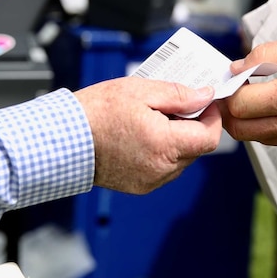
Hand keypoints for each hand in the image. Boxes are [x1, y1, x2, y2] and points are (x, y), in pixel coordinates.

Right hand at [75, 77, 221, 193]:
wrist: (64, 139)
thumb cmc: (96, 112)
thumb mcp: (141, 91)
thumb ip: (180, 95)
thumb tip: (205, 97)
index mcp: (165, 145)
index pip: (209, 137)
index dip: (211, 118)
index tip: (204, 103)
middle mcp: (161, 168)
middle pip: (196, 148)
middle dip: (192, 126)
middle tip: (172, 106)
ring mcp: (151, 181)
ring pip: (181, 160)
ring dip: (177, 140)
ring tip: (152, 121)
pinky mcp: (140, 187)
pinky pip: (164, 169)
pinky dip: (162, 153)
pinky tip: (143, 136)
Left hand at [221, 35, 276, 157]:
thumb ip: (266, 53)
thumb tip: (235, 68)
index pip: (240, 105)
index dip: (230, 91)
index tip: (233, 79)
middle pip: (239, 129)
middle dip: (231, 110)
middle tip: (235, 92)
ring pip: (254, 137)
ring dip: (247, 119)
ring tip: (257, 97)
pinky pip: (273, 140)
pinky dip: (266, 126)